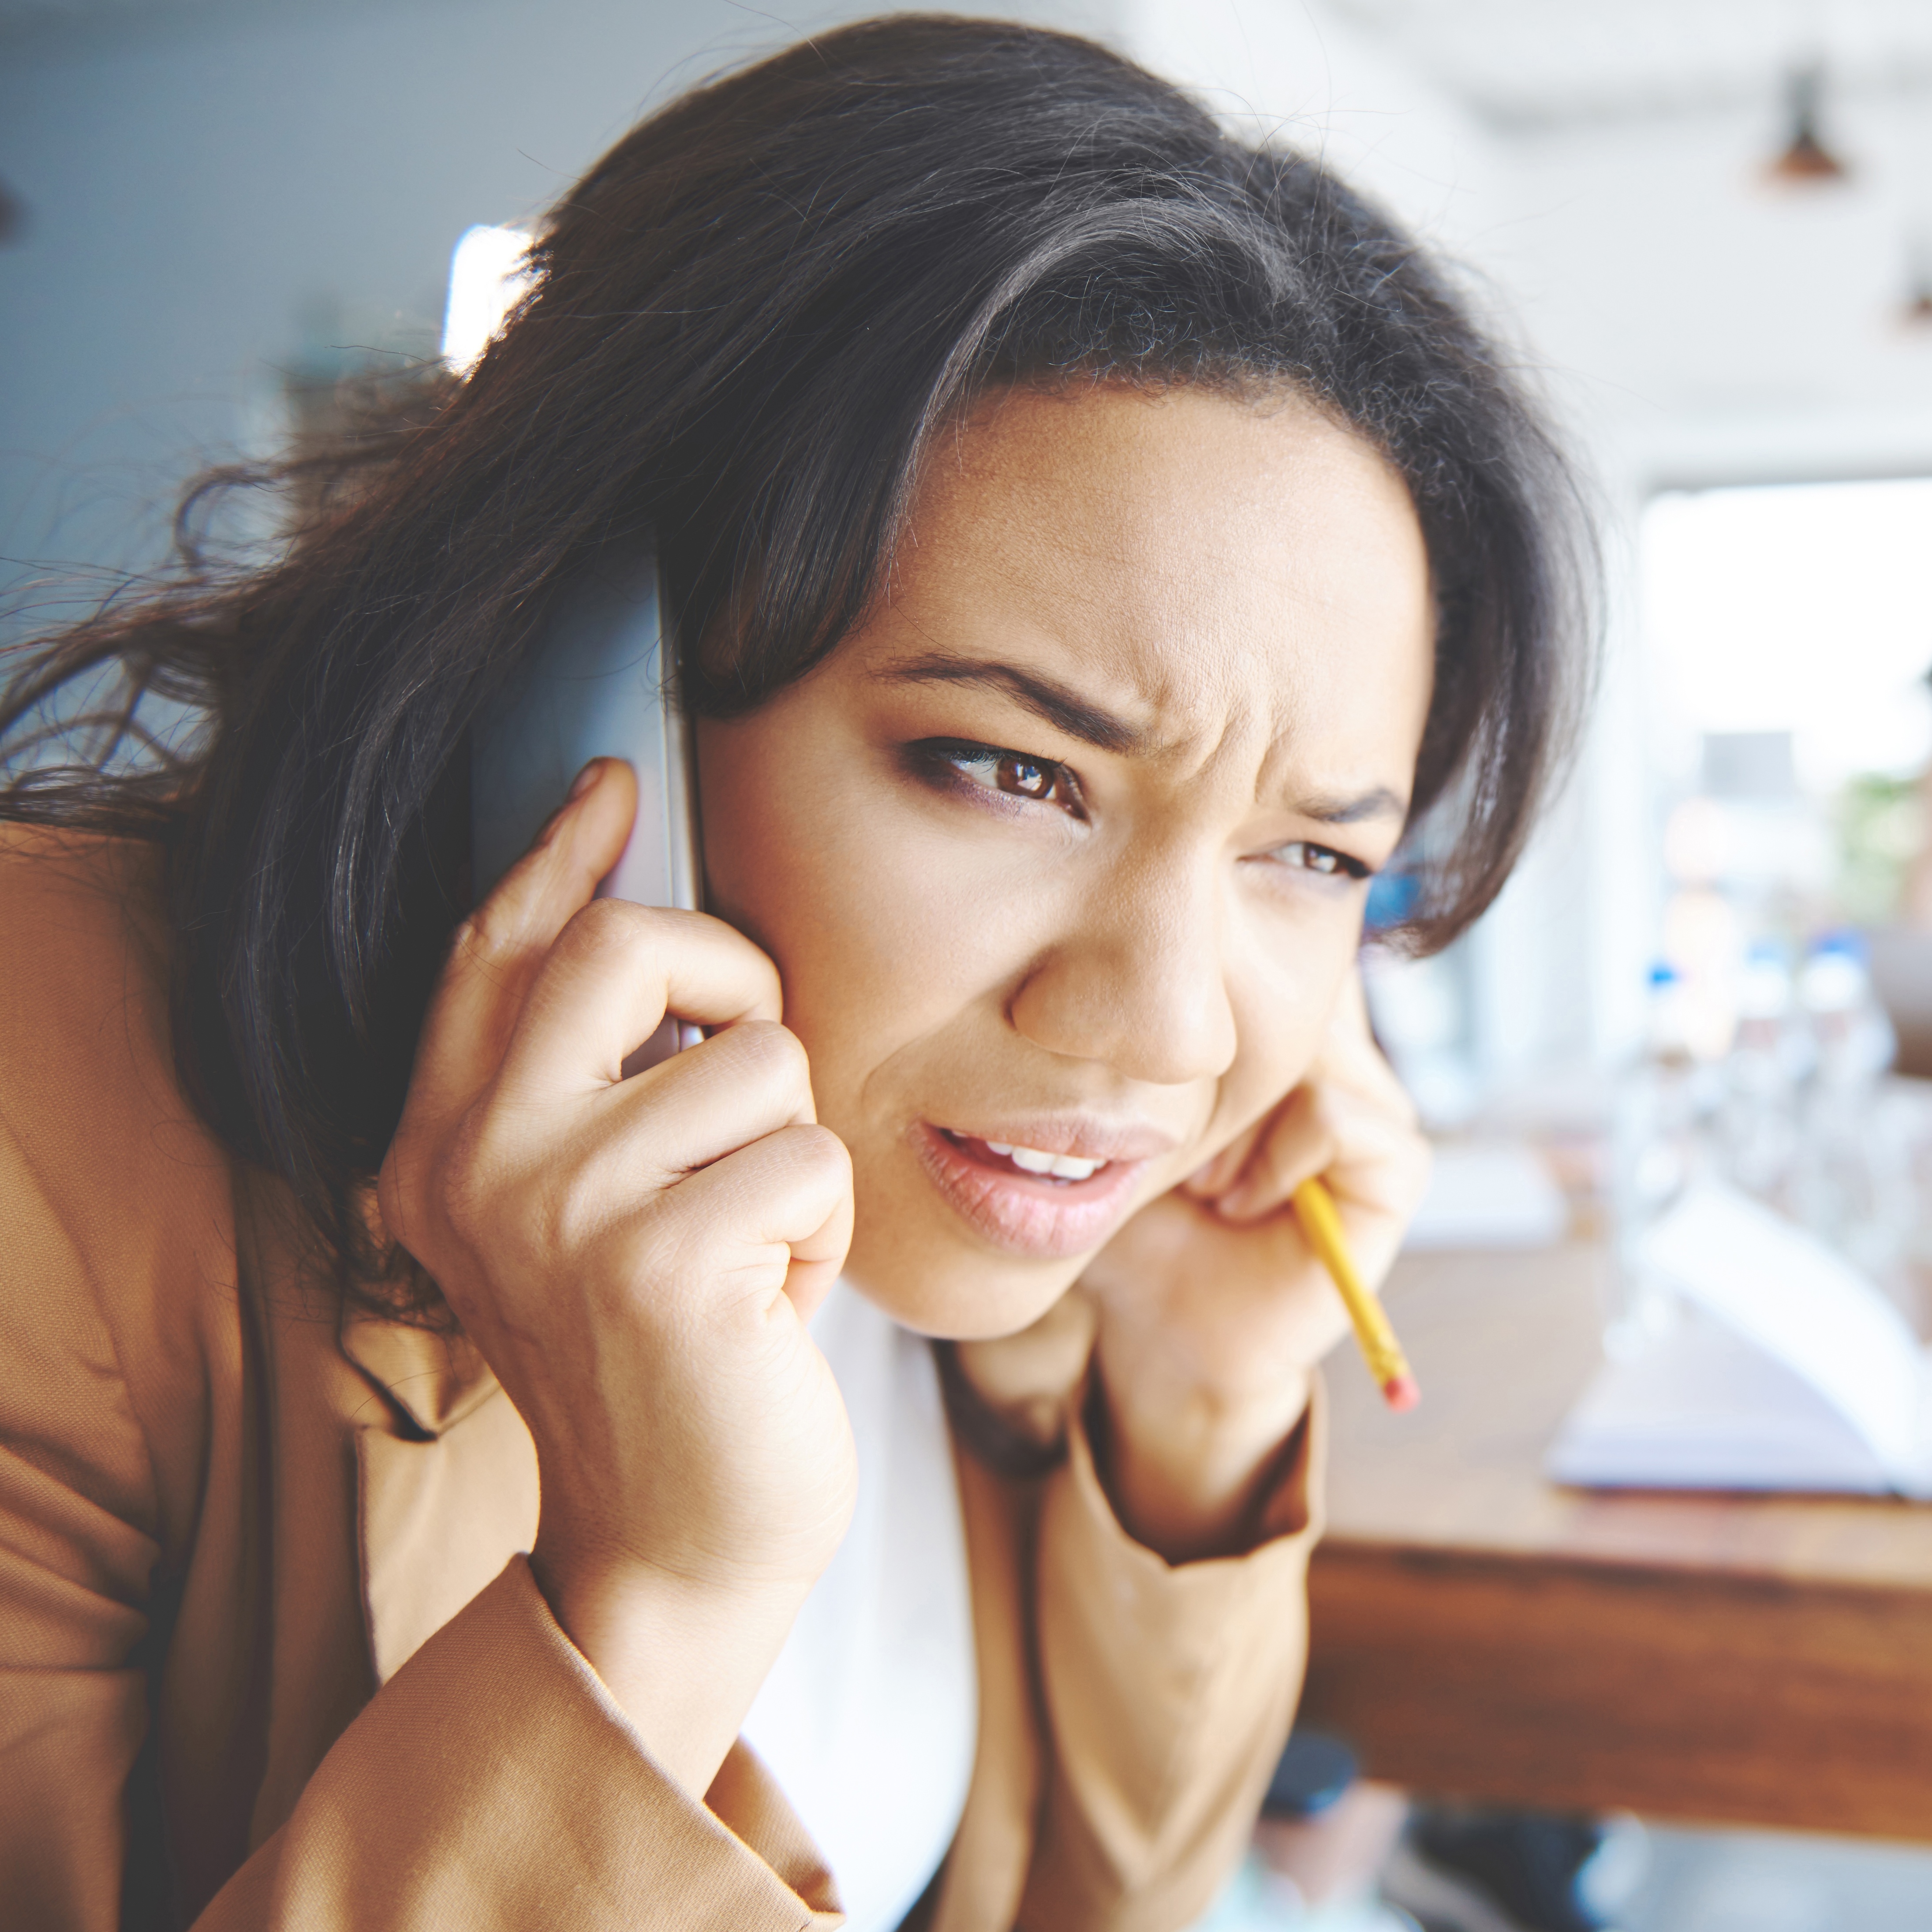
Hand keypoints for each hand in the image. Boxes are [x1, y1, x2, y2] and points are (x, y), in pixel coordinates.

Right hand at [377, 759, 856, 1795]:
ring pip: (760, 1058)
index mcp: (443, 1143)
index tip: (608, 786)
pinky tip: (772, 1308)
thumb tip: (642, 897)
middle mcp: (474, 1163)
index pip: (494, 950)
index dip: (556, 854)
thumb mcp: (595, 1205)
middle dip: (731, 978)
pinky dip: (821, 1233)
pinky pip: (811, 1157)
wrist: (676, 1546)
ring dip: (790, 1154)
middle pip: (623, 944)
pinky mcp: (660, 1263)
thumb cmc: (667, 1353)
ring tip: (749, 1252)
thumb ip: (592, 1074)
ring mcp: (557, 1209)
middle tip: (748, 1073)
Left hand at [1077, 971, 1428, 1560]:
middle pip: (1293, 998)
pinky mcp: (1398, 1169)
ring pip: (1313, 1054)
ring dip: (1241, 1123)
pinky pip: (1340, 1118)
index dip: (1210, 1007)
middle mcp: (1342, 1062)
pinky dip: (1278, 1160)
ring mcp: (1380, 1112)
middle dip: (1221, 1072)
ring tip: (1210, 1183)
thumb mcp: (1131, 1108)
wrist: (1162, 1325)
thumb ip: (1156, 1033)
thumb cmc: (1139, 1213)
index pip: (1272, 957)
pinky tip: (1242, 1203)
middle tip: (1183, 1152)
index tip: (1160, 1092)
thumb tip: (1150, 963)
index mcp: (1287, 1035)